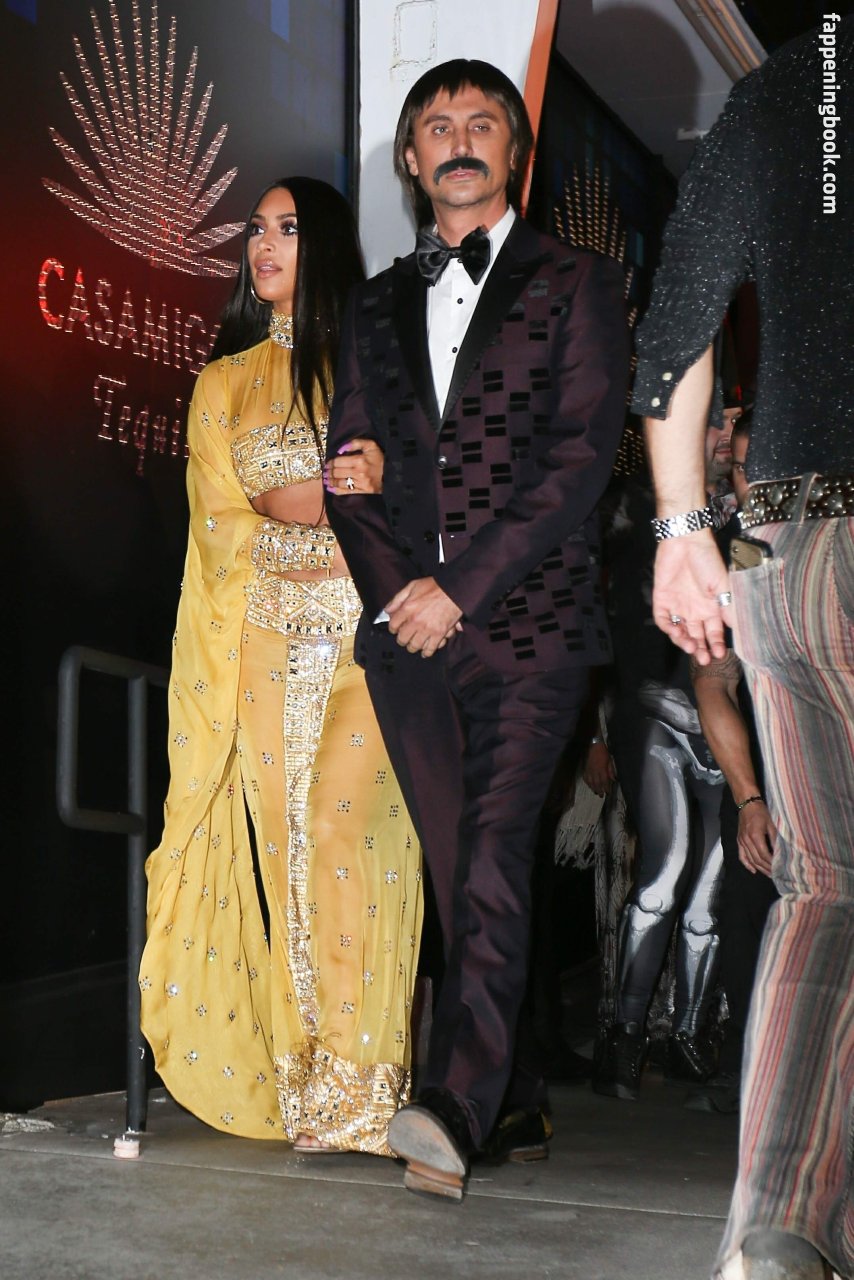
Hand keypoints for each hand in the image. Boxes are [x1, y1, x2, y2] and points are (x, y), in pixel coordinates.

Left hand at [324, 438, 383, 494]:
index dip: (330, 463)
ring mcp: (361, 483)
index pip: (338, 462)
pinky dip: (336, 491)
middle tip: (325, 472)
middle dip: (329, 472)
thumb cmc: (380, 458)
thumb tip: (340, 449)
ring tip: (325, 480)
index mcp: (359, 460)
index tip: (327, 464)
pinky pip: (347, 492)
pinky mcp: (363, 492)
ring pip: (340, 483)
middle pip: (337, 472)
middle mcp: (359, 472)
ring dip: (330, 482)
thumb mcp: (371, 445)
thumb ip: (355, 443)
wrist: (393, 473)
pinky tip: (330, 489)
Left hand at [384, 578, 462, 657]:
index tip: (396, 629)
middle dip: (402, 639)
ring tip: (415, 643)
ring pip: (414, 646)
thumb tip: (388, 610)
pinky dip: (427, 652)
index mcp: (407, 608)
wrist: (455, 590)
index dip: (393, 628)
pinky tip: (425, 651)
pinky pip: (430, 649)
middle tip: (406, 637)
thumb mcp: (412, 586)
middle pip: (402, 639)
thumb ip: (398, 599)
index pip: (392, 626)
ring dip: (413, 646)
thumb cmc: (435, 586)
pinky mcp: (439, 634)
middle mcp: (415, 621)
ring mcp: (427, 629)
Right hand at [583, 741, 615, 796]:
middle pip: (597, 784)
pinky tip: (589, 785)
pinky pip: (585, 778)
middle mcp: (595, 772)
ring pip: (591, 782)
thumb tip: (613, 779)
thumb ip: (611, 771)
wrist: (593, 745)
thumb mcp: (610, 760)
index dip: (606, 788)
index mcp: (602, 770)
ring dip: (593, 788)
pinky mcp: (584, 768)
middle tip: (601, 795)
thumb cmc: (603, 752)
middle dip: (600, 790)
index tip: (608, 793)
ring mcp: (589, 771)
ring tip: (596, 792)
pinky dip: (587, 783)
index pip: (605, 782)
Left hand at [652, 533, 730, 664]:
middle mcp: (694, 610)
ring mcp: (677, 605)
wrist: (685, 541)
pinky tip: (676, 632)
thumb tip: (738, 628)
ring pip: (680, 631)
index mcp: (711, 607)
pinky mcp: (662, 600)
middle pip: (697, 635)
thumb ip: (728, 607)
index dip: (716, 644)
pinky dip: (669, 628)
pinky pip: (663, 620)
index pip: (713, 632)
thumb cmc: (707, 560)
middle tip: (704, 659)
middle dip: (701, 648)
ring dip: (685, 642)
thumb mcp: (722, 585)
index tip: (720, 654)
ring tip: (691, 647)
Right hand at [737, 800, 775, 875]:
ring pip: (750, 859)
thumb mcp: (771, 824)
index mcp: (755, 836)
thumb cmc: (761, 812)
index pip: (764, 855)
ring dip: (759, 868)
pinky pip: (741, 856)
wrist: (747, 804)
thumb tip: (780, 853)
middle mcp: (747, 841)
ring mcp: (741, 841)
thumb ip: (775, 839)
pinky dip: (747, 864)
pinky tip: (753, 870)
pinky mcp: (739, 841)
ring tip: (768, 874)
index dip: (772, 863)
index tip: (779, 868)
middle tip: (776, 874)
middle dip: (767, 868)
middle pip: (757, 859)